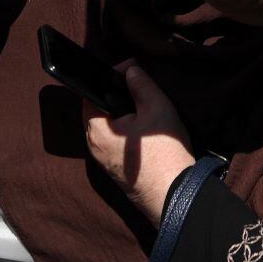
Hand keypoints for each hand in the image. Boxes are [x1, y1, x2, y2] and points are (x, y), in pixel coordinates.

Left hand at [84, 63, 196, 222]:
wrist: (172, 193)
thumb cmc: (163, 151)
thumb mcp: (157, 109)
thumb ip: (142, 87)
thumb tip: (130, 71)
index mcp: (96, 129)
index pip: (90, 93)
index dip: (109, 76)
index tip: (130, 68)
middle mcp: (93, 146)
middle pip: (97, 111)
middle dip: (116, 94)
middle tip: (138, 83)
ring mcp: (102, 160)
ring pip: (107, 127)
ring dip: (121, 113)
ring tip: (144, 102)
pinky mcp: (115, 169)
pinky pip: (114, 141)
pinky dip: (125, 129)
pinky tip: (145, 127)